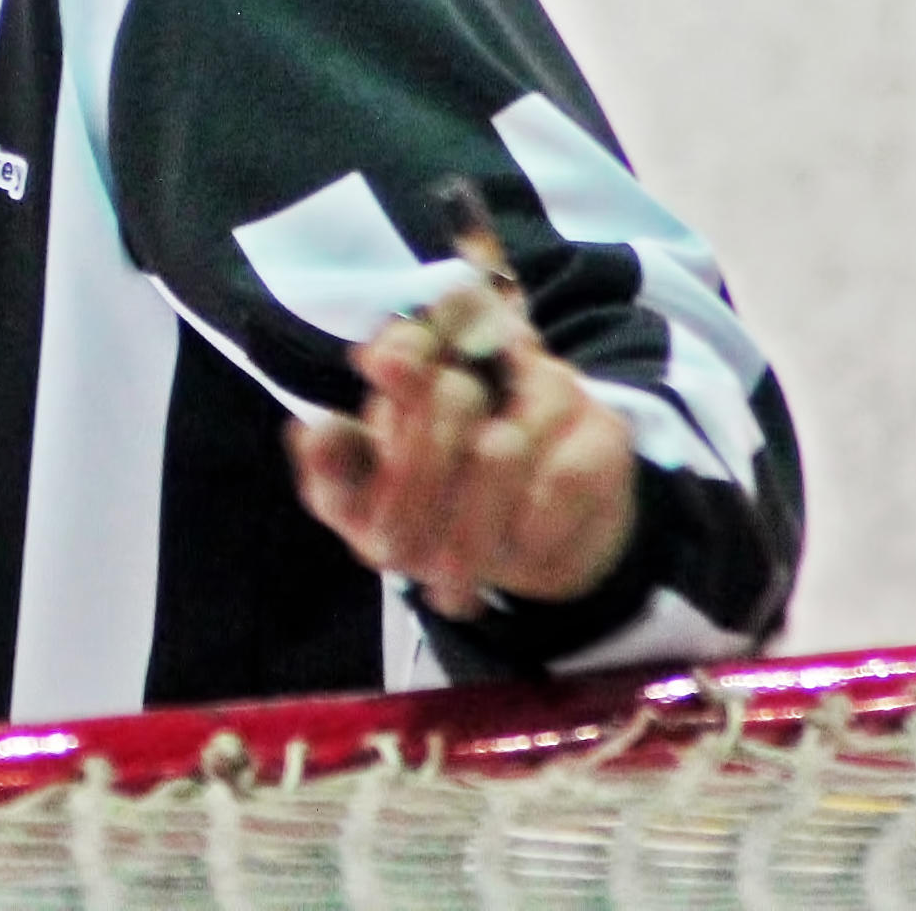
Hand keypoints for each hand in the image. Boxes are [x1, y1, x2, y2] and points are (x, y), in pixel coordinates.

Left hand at [287, 277, 637, 619]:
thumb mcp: (370, 500)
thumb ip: (338, 469)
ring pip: (501, 452)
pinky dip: (526, 535)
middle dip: (415, 491)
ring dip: (466, 531)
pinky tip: (511, 565)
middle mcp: (492, 359)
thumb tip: (313, 434)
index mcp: (427, 359)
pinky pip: (562, 482)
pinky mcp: (602, 435)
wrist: (536, 545)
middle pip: (450, 398)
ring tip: (446, 583)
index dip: (401, 349)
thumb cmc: (436, 509)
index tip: (378, 371)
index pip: (415, 331)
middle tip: (397, 557)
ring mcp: (552, 391)